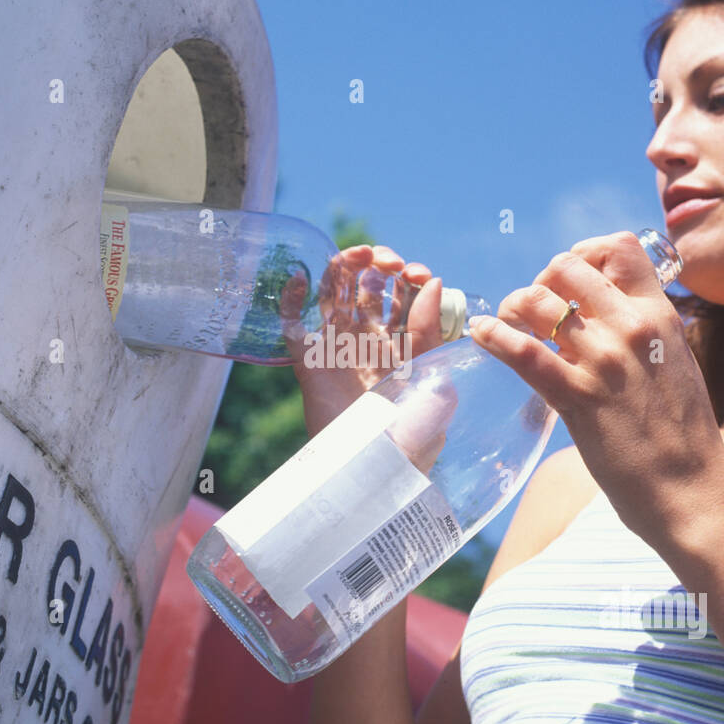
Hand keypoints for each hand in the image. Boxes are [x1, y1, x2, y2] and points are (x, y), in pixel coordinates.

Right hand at [281, 245, 443, 435]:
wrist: (371, 469)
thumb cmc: (411, 434)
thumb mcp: (433, 379)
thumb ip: (432, 330)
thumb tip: (432, 282)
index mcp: (401, 347)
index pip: (403, 297)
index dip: (409, 278)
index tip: (416, 274)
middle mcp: (368, 343)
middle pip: (368, 288)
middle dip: (379, 265)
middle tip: (388, 262)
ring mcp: (335, 349)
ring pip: (333, 294)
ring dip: (342, 267)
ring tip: (358, 254)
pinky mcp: (306, 361)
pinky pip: (292, 322)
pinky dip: (290, 296)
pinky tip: (300, 277)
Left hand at [468, 232, 723, 547]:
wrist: (693, 490)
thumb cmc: (683, 438)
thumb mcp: (673, 366)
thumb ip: (643, 337)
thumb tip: (605, 321)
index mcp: (659, 316)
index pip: (618, 248)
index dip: (584, 253)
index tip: (569, 282)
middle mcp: (631, 328)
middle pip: (566, 266)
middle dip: (539, 281)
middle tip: (532, 311)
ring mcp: (603, 361)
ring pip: (536, 300)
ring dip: (511, 307)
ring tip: (505, 325)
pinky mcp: (578, 398)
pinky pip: (524, 352)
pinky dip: (494, 337)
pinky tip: (481, 335)